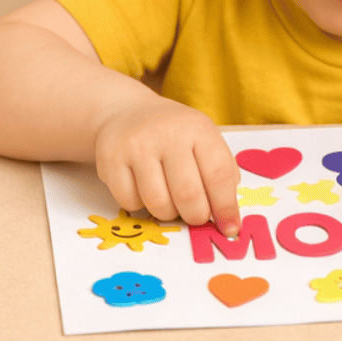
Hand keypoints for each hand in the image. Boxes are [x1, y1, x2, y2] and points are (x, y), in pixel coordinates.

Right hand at [93, 98, 240, 232]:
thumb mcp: (203, 141)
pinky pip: (129, 202)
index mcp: (198, 129)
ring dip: (166, 213)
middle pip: (188, 195)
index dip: (226, 207)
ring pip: (158, 203)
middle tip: (195, 217)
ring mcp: (137, 146)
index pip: (219, 175)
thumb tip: (228, 217)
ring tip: (168, 201)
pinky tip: (142, 190)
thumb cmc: (173, 135)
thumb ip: (220, 173)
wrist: (125, 112)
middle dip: (195, 216)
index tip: (230, 228)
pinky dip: (139, 206)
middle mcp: (167, 134)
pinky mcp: (111, 159)